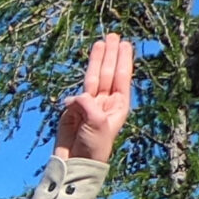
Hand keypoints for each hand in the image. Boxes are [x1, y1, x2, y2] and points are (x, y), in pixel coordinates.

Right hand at [55, 33, 131, 165]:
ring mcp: (89, 105)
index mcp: (118, 105)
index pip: (121, 76)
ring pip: (93, 78)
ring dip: (96, 61)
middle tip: (113, 35)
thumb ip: (88, 104)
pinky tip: (74, 102)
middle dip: (110, 54)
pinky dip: (74, 96)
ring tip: (100, 43)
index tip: (124, 43)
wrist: (76, 163)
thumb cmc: (95, 146)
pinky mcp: (73, 111)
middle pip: (108, 72)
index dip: (122, 59)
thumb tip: (76, 96)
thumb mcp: (97, 123)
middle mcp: (105, 102)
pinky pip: (74, 97)